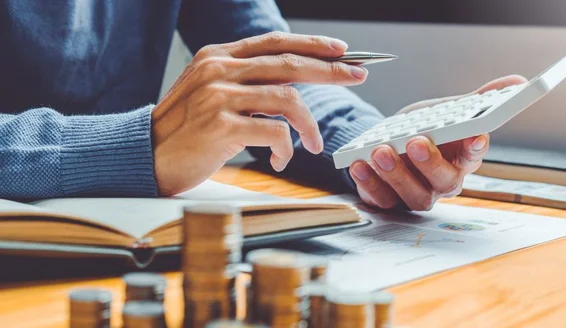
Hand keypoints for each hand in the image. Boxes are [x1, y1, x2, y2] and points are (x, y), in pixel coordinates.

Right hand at [152, 32, 366, 195]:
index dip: (312, 44)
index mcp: (218, 57)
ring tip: (315, 143)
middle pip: (288, 62)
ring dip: (309, 124)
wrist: (146, 156)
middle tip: (359, 75)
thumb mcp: (211, 93)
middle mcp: (218, 70)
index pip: (274, 42)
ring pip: (287, 99)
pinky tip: (283, 159)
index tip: (343, 50)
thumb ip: (246, 82)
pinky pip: (274, 132)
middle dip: (330, 70)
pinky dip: (287, 147)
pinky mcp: (220, 126)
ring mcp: (218, 96)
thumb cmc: (185, 130)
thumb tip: (293, 85)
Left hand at [349, 75, 527, 210]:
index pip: (474, 156)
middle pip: (443, 181)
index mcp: (461, 160)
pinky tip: (359, 163)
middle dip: (429, 163)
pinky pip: (380, 198)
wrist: (388, 142)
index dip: (475, 147)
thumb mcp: (446, 111)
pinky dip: (368, 182)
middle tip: (415, 142)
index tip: (474, 136)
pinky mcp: (388, 200)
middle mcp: (441, 183)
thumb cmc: (424, 130)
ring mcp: (415, 194)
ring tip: (382, 151)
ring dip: (396, 173)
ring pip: (411, 194)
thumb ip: (477, 100)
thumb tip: (515, 80)